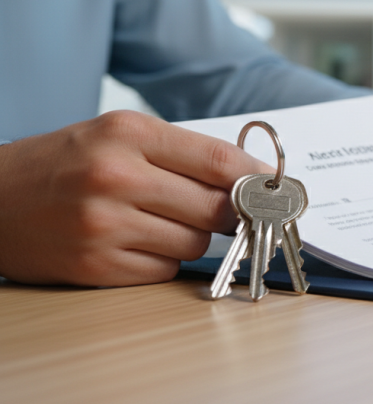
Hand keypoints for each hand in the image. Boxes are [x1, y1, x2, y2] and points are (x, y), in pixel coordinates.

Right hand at [0, 111, 271, 285]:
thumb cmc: (65, 162)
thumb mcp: (119, 134)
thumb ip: (184, 153)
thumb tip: (251, 180)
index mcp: (128, 134)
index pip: (219, 161)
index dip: (256, 180)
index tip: (275, 189)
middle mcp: (116, 177)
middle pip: (215, 208)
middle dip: (232, 214)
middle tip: (231, 212)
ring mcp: (104, 225)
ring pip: (196, 243)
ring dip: (193, 237)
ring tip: (161, 220)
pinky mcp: (95, 266)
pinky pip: (164, 270)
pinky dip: (163, 260)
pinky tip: (136, 242)